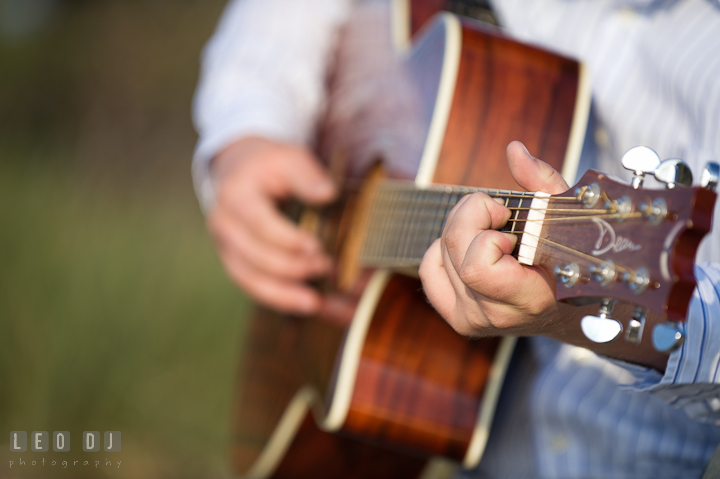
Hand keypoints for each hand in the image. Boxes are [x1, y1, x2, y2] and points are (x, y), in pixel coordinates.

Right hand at [207, 137, 336, 313]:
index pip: (259, 223)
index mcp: (235, 196)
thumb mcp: (289, 158)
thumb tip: (328, 194)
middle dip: (292, 267)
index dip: (287, 239)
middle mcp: (224, 225)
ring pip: (250, 279)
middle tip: (327, 268)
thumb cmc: (268, 165)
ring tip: (315, 303)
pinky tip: (305, 306)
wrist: (239, 170)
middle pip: (255, 256)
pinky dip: (279, 299)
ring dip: (284, 295)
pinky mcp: (234, 262)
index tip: (316, 247)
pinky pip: (253, 287)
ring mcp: (226, 247)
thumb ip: (307, 175)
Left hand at [419, 141, 569, 336]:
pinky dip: (442, 249)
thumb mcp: (566, 216)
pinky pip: (430, 270)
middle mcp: (496, 315)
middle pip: (453, 248)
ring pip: (439, 253)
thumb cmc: (571, 258)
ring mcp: (474, 320)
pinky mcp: (458, 318)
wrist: (571, 311)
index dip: (486, 235)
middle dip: (472, 215)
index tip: (510, 226)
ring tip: (492, 232)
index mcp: (530, 299)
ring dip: (462, 229)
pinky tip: (469, 246)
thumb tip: (513, 150)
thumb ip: (543, 182)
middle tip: (498, 215)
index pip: (477, 268)